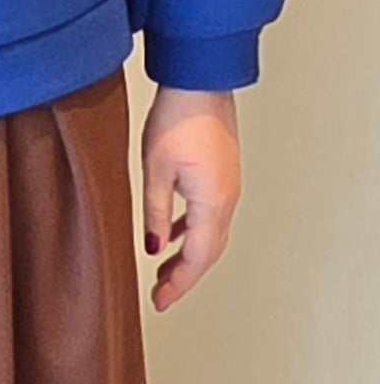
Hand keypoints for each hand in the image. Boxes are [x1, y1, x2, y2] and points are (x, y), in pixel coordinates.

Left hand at [140, 84, 241, 311]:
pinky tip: (173, 230)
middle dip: (186, 275)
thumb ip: (156, 210)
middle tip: (162, 292)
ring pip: (211, 233)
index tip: (160, 301)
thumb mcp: (155, 167)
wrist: (199, 82)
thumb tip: (155, 246)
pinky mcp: (222, 173)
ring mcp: (228, 185)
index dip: (180, 282)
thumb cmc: (177, 117)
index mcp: (213, 202)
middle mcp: (227, 198)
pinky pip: (209, 213)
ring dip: (190, 254)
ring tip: (164, 268)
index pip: (199, 257)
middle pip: (209, 250)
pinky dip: (192, 230)